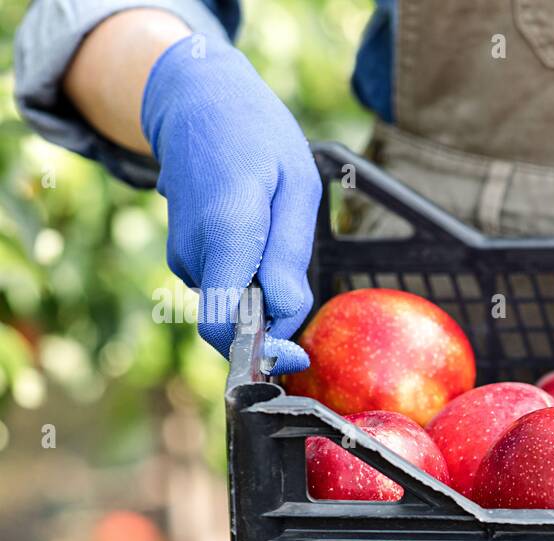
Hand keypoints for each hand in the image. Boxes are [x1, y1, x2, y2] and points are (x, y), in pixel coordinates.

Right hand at [142, 36, 319, 372]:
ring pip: (230, 305)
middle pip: (230, 325)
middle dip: (270, 327)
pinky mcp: (184, 254)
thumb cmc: (258, 138)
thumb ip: (289, 256)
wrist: (197, 101)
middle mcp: (194, 252)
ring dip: (262, 296)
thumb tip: (286, 317)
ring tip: (279, 242)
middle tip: (300, 293)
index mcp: (225, 235)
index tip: (298, 354)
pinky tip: (261, 240)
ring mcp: (182, 254)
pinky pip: (223, 286)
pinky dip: (249, 280)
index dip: (264, 351)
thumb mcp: (296, 187)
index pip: (227, 328)